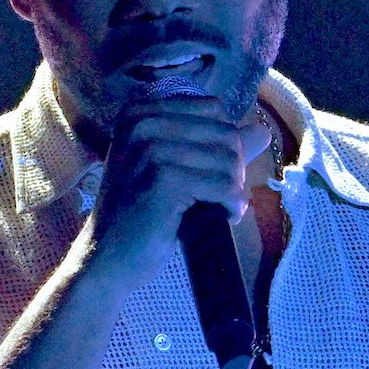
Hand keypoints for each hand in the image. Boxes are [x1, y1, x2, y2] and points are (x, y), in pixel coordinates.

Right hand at [78, 93, 273, 292]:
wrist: (106, 258)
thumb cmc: (141, 214)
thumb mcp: (173, 168)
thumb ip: (216, 146)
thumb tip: (262, 131)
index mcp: (140, 113)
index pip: (214, 110)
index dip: (223, 143)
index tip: (209, 172)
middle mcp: (142, 124)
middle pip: (226, 133)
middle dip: (233, 169)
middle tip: (217, 197)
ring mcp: (151, 150)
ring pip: (229, 160)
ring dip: (233, 190)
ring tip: (217, 208)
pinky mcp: (164, 179)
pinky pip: (224, 186)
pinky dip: (232, 206)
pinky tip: (221, 217)